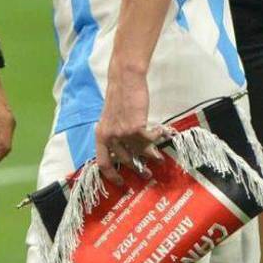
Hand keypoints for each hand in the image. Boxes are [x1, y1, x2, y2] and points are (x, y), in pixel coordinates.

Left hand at [95, 68, 165, 184]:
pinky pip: (150, 139)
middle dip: (137, 169)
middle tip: (146, 174)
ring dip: (151, 157)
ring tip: (159, 160)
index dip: (112, 175)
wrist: (125, 80)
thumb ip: (113, 134)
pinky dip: (157, 137)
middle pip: (125, 160)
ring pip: (140, 152)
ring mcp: (123, 133)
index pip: (103, 163)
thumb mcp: (109, 119)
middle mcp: (110, 137)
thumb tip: (124, 151)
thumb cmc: (119, 97)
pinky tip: (161, 133)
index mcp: (100, 135)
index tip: (121, 183)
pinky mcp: (136, 128)